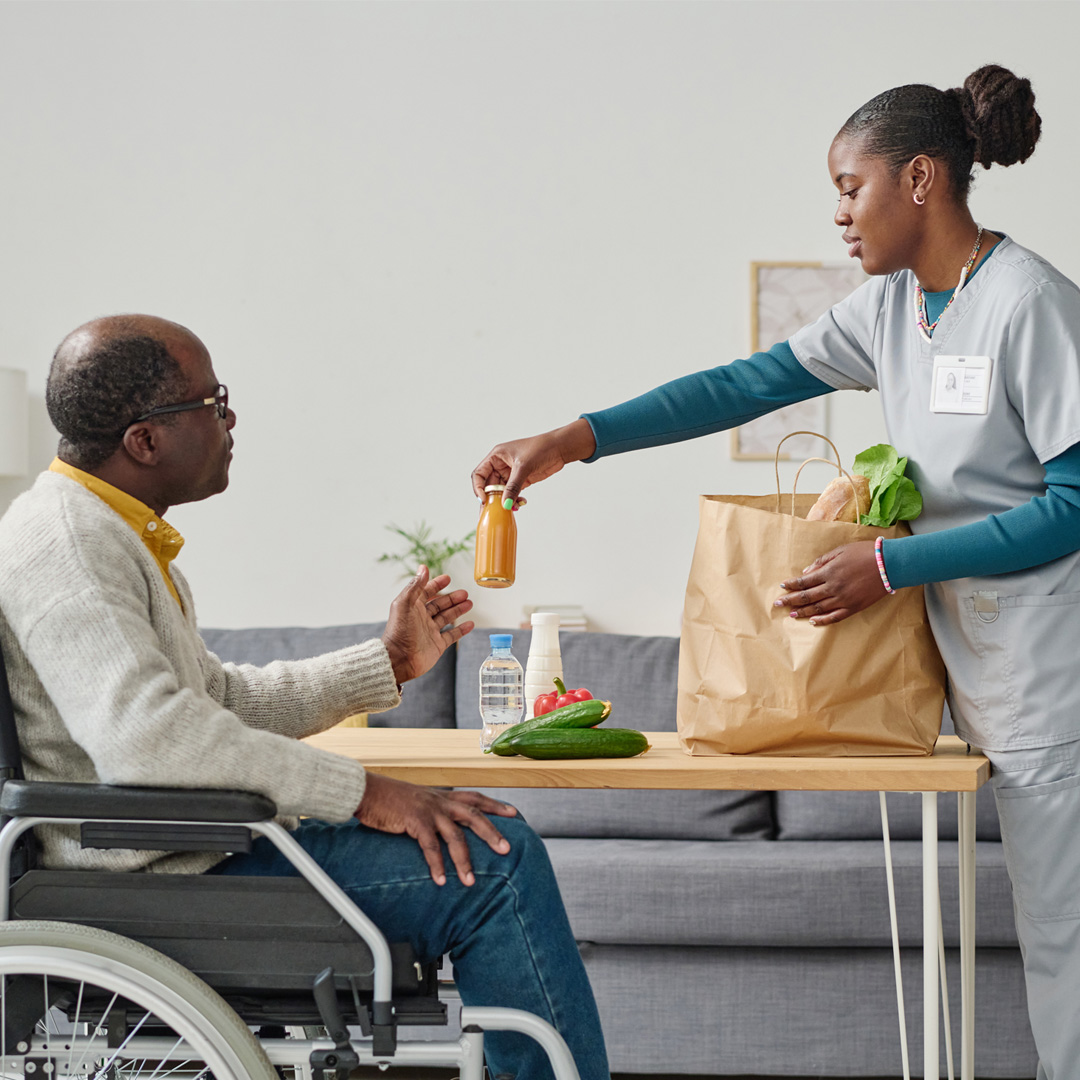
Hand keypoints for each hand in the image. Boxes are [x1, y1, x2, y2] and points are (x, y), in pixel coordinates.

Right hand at [355, 772, 517, 885]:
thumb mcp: (417, 801)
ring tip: (470, 881)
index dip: (495, 805)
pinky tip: (440, 880)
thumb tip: (441, 827)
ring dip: (464, 860)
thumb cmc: (389, 798)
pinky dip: (436, 865)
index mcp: (442, 796)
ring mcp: (428, 810)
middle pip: (474, 815)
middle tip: (506, 849)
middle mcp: (440, 801)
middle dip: (491, 832)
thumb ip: (432, 812)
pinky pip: (430, 846)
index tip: (513, 813)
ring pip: (455, 835)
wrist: (367, 790)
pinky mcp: (414, 820)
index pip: (475, 797)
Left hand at [382, 567, 473, 684]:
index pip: (426, 592)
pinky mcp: (437, 645)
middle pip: (440, 604)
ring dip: (458, 610)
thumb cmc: (399, 631)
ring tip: (469, 603)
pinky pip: (452, 635)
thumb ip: (415, 585)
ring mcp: (430, 632)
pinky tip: (470, 624)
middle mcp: (422, 618)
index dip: (436, 584)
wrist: (399, 659)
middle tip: (465, 593)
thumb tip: (423, 567)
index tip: (447, 578)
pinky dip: (462, 630)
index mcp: (413, 607)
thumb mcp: (405, 603)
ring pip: (447, 617)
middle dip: (452, 598)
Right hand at [471, 418, 596, 506]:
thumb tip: (505, 504)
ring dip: (504, 501)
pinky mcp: (520, 480)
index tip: (484, 500)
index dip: (478, 488)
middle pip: (489, 486)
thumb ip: (513, 486)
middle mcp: (500, 465)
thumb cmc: (540, 448)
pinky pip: (512, 493)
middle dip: (492, 499)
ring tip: (511, 508)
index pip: (479, 474)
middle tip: (494, 511)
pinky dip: (513, 500)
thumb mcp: (524, 467)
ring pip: (501, 492)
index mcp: (496, 456)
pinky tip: (519, 503)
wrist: (559, 449)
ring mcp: (510, 473)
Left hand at [773, 540, 887, 625]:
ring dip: (803, 612)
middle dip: (791, 600)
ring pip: (818, 608)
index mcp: (829, 572)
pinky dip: (823, 621)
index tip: (782, 587)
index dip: (792, 585)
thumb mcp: (840, 551)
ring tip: (792, 614)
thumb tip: (806, 572)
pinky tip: (813, 622)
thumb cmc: (865, 553)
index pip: (804, 582)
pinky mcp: (854, 607)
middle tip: (778, 604)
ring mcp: (843, 599)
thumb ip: (821, 562)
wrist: (890, 564)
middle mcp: (833, 588)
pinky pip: (835, 617)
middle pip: (807, 596)